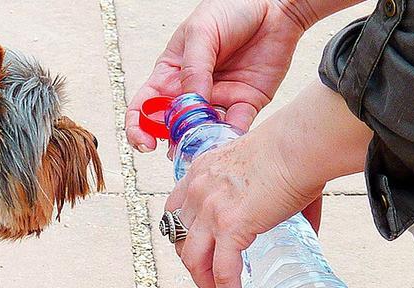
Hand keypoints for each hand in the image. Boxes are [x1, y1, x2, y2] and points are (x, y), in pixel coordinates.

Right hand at [125, 0, 316, 151]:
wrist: (274, 7)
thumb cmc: (232, 9)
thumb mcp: (202, 32)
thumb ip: (193, 69)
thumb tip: (188, 105)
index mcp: (171, 73)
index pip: (145, 106)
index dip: (139, 127)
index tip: (146, 143)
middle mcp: (192, 91)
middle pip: (172, 126)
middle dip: (171, 142)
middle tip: (178, 147)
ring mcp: (218, 100)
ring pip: (202, 133)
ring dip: (199, 144)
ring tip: (201, 146)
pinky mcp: (245, 104)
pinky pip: (234, 128)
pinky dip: (228, 139)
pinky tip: (224, 141)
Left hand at [166, 124, 321, 287]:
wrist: (301, 143)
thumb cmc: (295, 149)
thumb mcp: (266, 169)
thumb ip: (275, 198)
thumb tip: (307, 231)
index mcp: (201, 172)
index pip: (176, 212)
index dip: (184, 238)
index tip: (200, 253)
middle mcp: (197, 191)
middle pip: (180, 241)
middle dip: (195, 267)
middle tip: (216, 282)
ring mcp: (210, 210)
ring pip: (194, 262)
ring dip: (207, 286)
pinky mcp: (230, 226)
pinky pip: (223, 272)